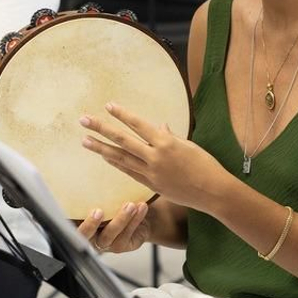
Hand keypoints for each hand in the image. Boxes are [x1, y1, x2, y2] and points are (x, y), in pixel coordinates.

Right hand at [77, 200, 151, 252]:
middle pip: (86, 237)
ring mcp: (108, 244)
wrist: (139, 214)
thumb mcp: (103, 198)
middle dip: (91, 224)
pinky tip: (141, 207)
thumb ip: (90, 195)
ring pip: (111, 235)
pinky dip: (136, 219)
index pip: (71, 228)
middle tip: (99, 211)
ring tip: (130, 205)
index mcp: (81, 226)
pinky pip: (128, 234)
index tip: (79, 209)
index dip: (72, 222)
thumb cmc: (115, 203)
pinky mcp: (123, 246)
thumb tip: (75, 173)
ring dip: (121, 219)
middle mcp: (92, 238)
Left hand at [79, 102, 225, 211]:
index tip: (108, 106)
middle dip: (102, 130)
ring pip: (120, 158)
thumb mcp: (188, 145)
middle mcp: (155, 157)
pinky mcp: (151, 185)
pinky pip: (129, 172)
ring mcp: (151, 173)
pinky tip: (105, 157)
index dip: (122, 115)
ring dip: (101, 149)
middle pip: (123, 141)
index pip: (138, 125)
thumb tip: (159, 127)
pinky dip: (116, 164)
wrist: (213, 192)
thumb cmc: (206, 165)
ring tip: (85, 141)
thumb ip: (170, 136)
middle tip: (84, 120)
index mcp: (166, 143)